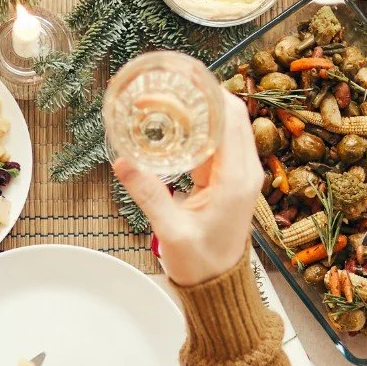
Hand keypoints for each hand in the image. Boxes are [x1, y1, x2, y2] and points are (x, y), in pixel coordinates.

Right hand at [113, 90, 259, 285]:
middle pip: (230, 114)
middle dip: (199, 94)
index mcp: (237, 178)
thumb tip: (122, 161)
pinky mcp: (228, 180)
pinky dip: (197, 128)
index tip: (182, 77)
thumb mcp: (171, 229)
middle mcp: (244, 170)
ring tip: (162, 97)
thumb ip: (148, 194)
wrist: (218, 288)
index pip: (232, 118)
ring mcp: (238, 174)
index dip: (211, 91)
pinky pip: (216, 143)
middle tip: (164, 84)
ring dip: (198, 109)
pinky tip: (170, 123)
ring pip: (223, 126)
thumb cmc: (200, 263)